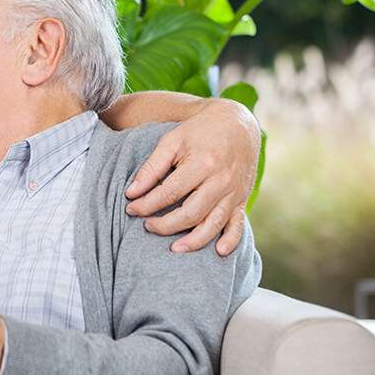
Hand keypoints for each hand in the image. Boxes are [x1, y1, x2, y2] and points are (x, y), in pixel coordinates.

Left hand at [124, 98, 259, 255]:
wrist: (237, 123)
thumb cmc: (199, 131)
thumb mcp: (172, 141)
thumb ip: (152, 167)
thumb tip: (132, 192)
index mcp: (202, 164)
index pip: (169, 193)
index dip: (147, 204)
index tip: (131, 208)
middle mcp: (221, 180)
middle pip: (191, 213)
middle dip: (166, 225)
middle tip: (147, 227)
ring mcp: (234, 192)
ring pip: (213, 223)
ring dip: (193, 241)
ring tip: (174, 248)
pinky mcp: (243, 198)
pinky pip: (238, 224)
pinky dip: (231, 240)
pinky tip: (219, 252)